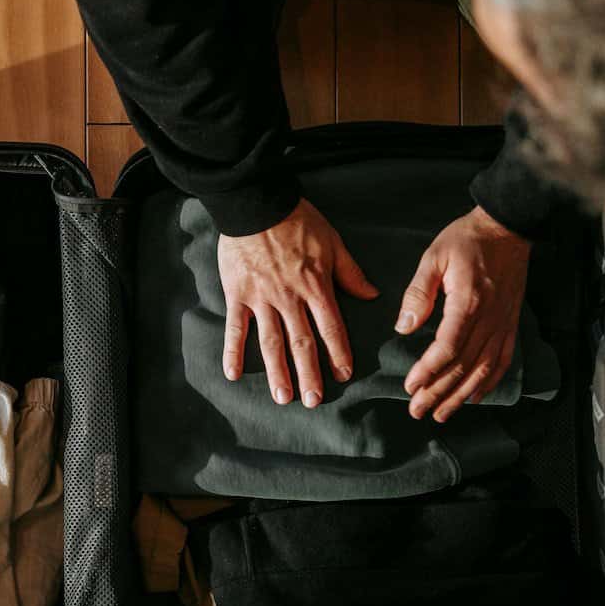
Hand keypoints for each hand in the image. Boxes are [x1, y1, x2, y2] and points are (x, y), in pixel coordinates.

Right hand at [217, 199, 378, 407]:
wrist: (257, 204)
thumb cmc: (297, 220)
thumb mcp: (332, 242)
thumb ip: (350, 272)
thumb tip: (372, 295)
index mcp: (315, 286)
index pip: (331, 327)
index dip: (338, 353)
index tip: (343, 375)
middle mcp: (289, 298)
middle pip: (302, 343)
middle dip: (309, 374)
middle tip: (313, 401)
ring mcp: (261, 298)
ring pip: (271, 342)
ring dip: (277, 372)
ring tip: (282, 397)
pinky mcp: (238, 294)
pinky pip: (235, 328)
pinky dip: (232, 352)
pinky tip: (232, 374)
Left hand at [397, 205, 530, 421]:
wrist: (508, 228)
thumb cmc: (467, 240)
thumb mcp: (434, 257)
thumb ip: (418, 294)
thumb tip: (404, 326)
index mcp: (468, 302)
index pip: (448, 347)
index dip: (428, 370)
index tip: (410, 386)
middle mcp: (489, 319)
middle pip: (463, 366)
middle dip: (439, 392)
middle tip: (417, 410)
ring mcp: (503, 323)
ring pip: (483, 370)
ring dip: (461, 396)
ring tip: (441, 414)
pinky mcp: (511, 324)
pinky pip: (503, 361)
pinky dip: (489, 383)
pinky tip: (474, 397)